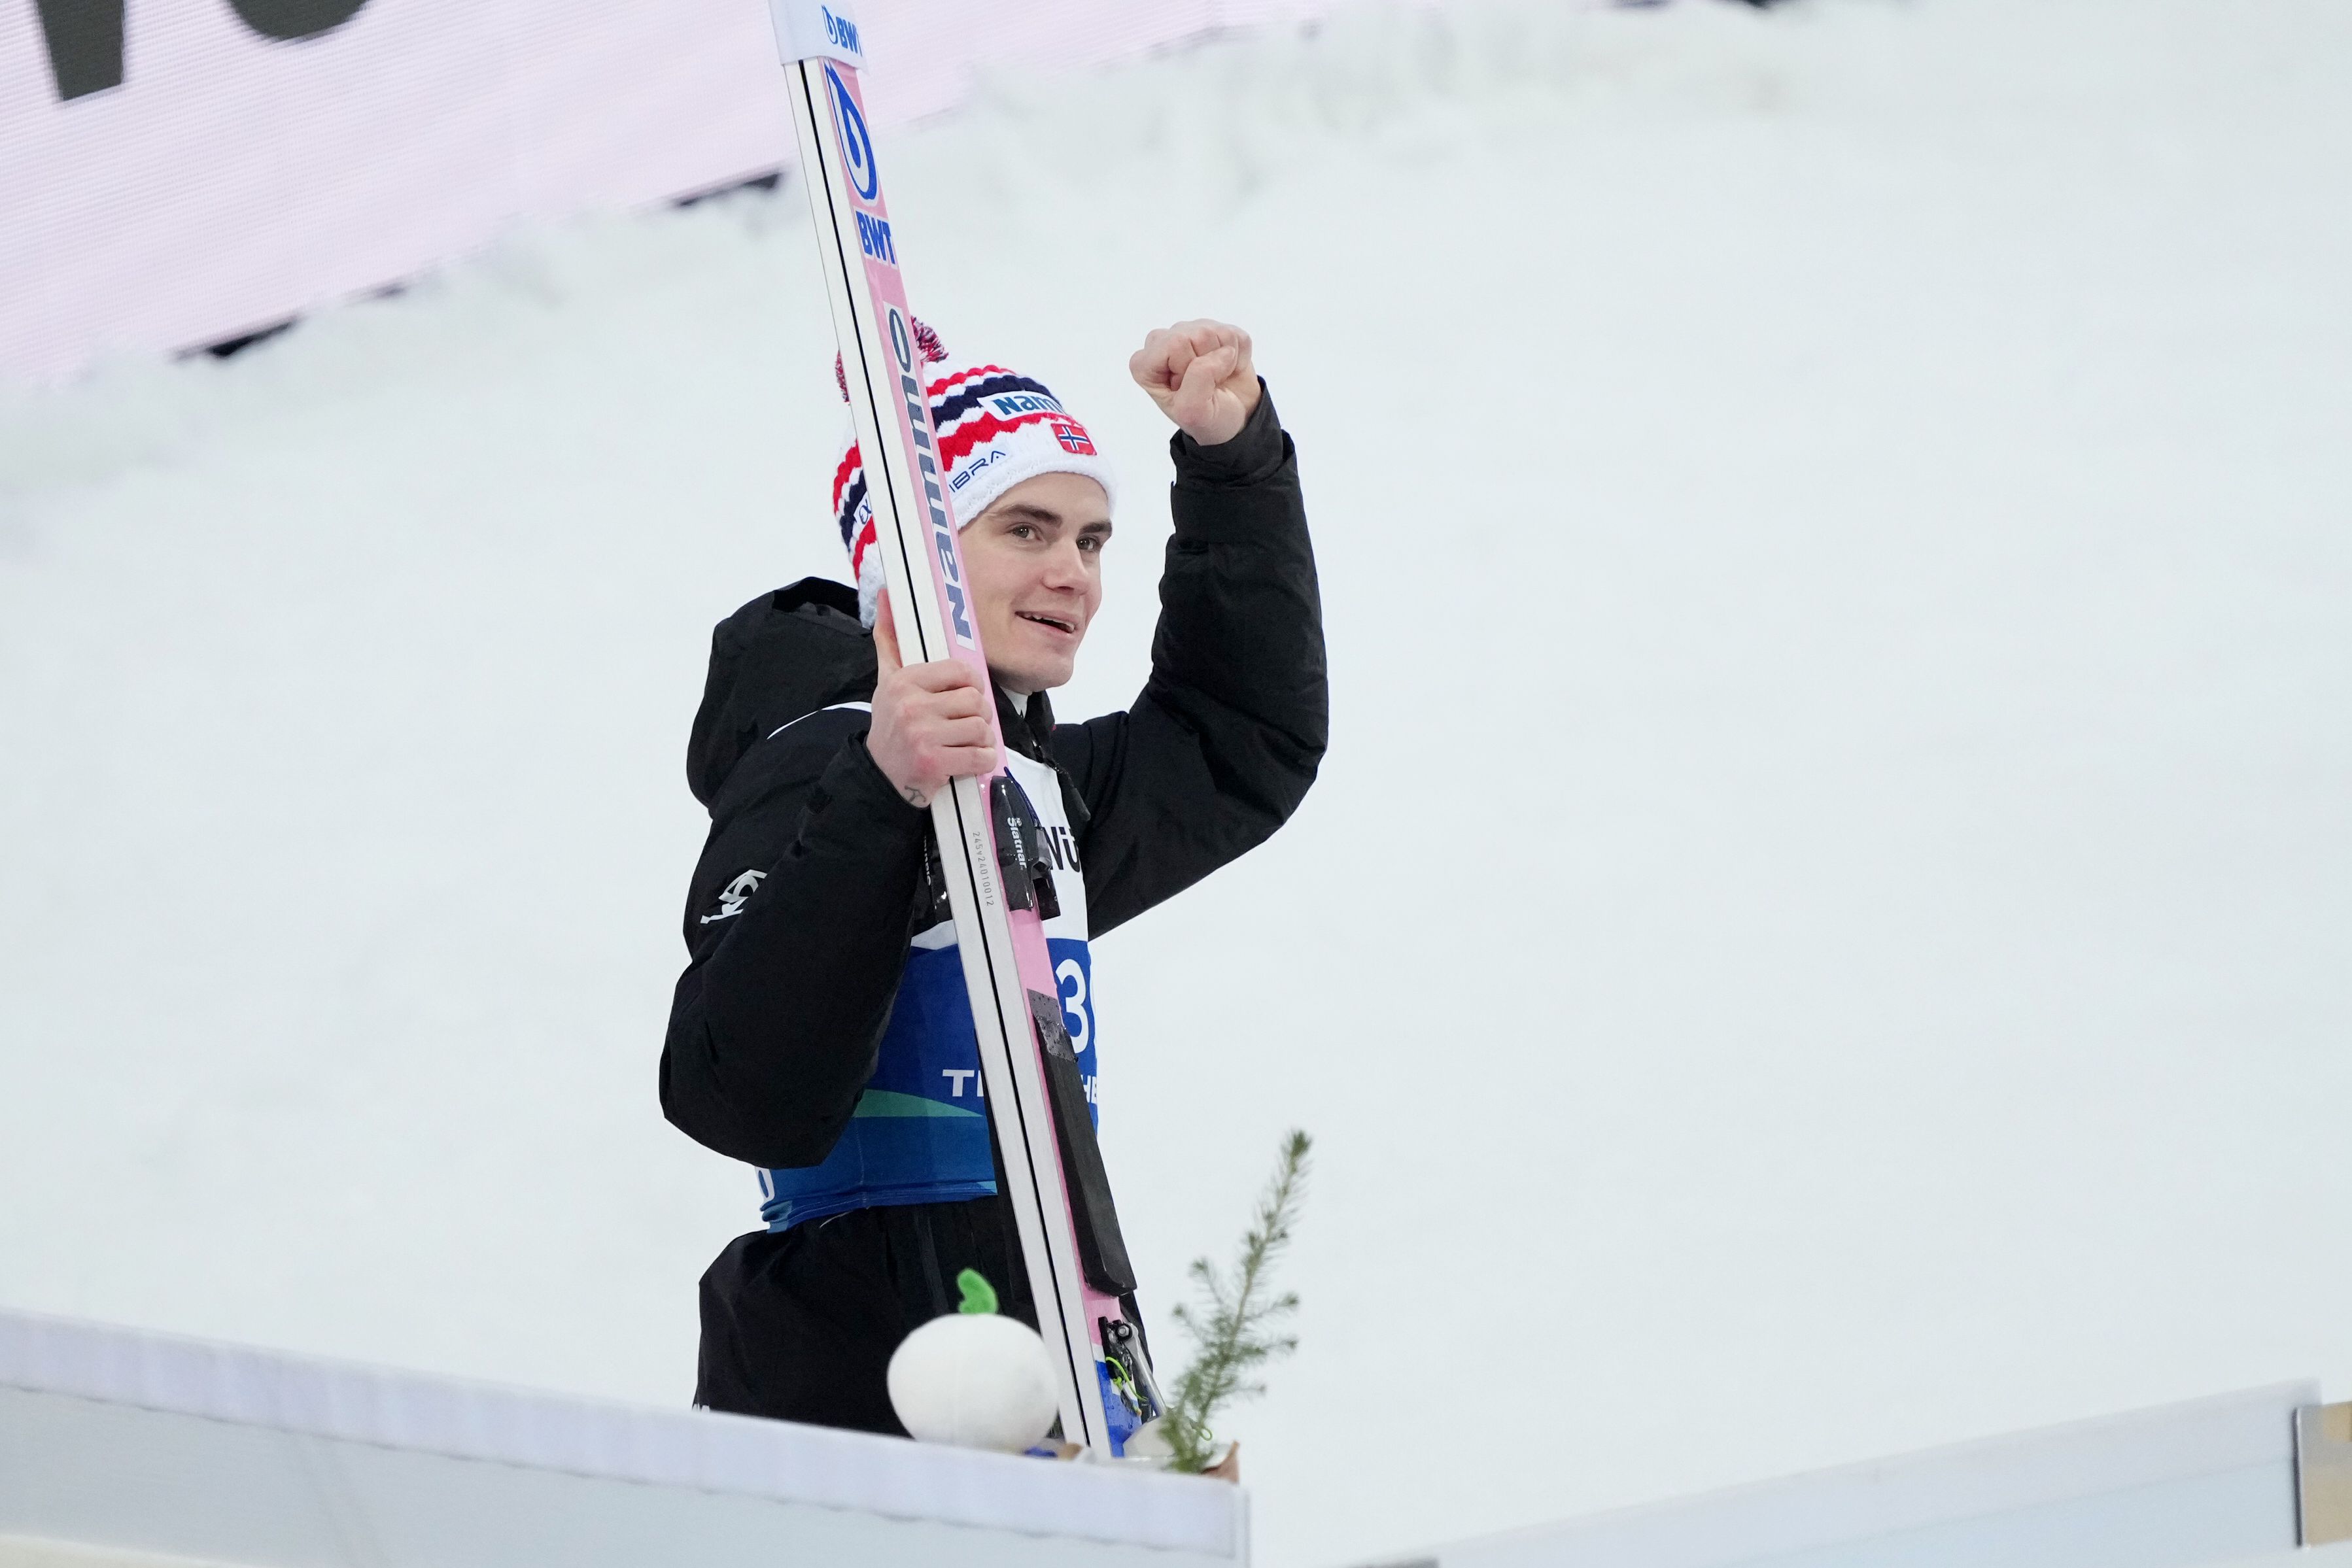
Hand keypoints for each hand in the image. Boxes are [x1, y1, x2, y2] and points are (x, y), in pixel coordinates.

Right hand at [866, 594, 997, 808]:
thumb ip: (889, 639)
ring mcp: (923, 736)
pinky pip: (982, 756)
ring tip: (965, 742)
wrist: (879, 775)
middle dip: (978, 714)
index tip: (964, 695)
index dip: (971, 684)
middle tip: (965, 723)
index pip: (961, 670)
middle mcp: (911, 706)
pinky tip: (968, 760)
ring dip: (981, 739)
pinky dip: (983, 761)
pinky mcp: (935, 763)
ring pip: (981, 728)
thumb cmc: (891, 725)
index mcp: (903, 681)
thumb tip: (886, 595)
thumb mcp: (886, 680)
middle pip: (975, 700)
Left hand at [1129, 320, 1261, 445]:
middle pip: (1197, 335)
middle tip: (1207, 385)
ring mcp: (1189, 332)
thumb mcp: (1193, 411)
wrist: (1235, 419)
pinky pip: (1233, 334)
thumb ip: (1199, 379)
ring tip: (1217, 378)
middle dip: (1209, 364)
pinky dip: (1239, 357)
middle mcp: (1162, 343)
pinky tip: (1227, 369)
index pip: (1175, 344)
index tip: (1191, 389)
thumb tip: (1224, 351)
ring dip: (1225, 361)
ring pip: (1215, 332)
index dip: (1191, 368)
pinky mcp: (1215, 329)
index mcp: (1145, 364)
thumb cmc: (1207, 419)